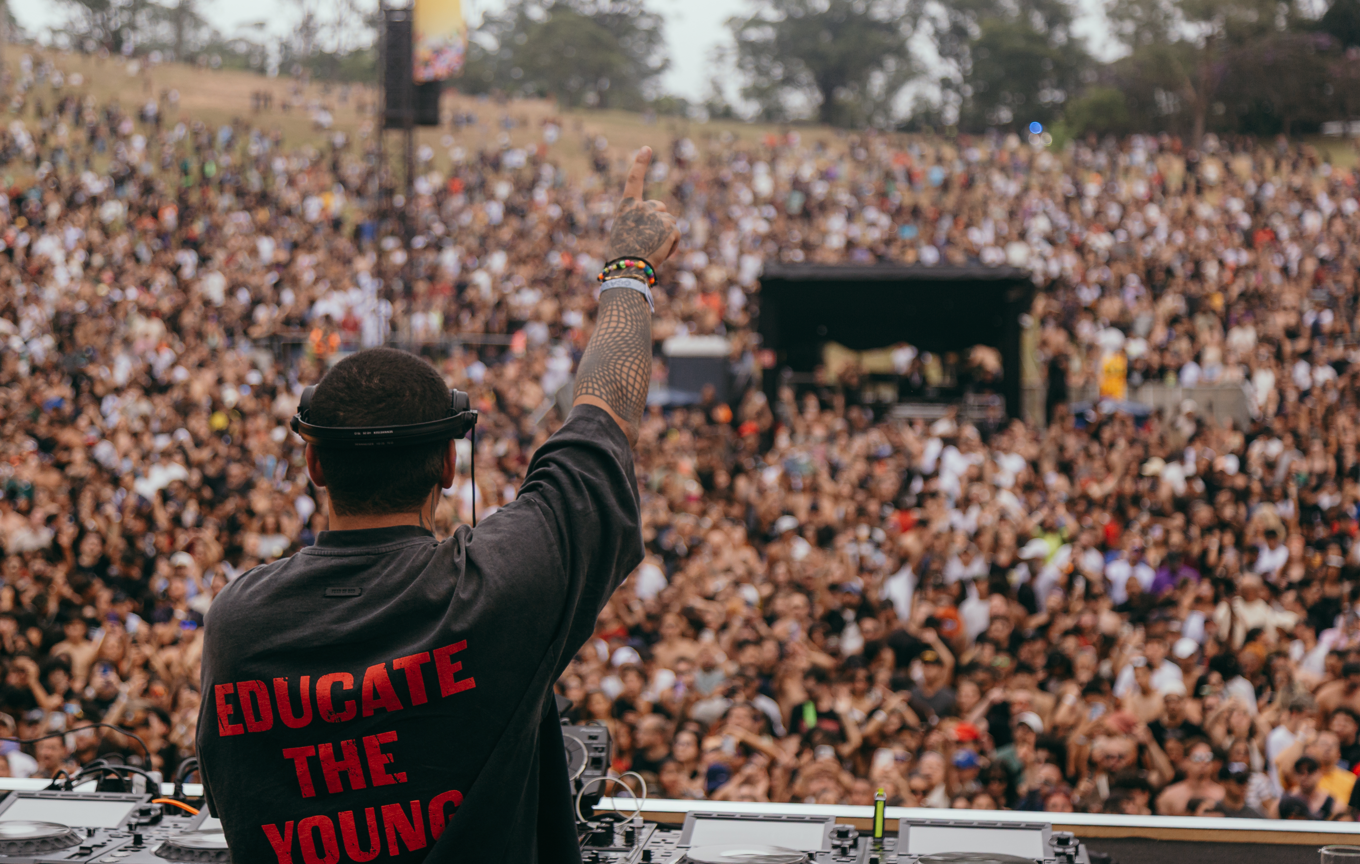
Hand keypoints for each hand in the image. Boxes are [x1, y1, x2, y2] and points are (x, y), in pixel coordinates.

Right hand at [606, 148, 679, 264]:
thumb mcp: (625, 233)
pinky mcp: (669, 225)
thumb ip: (639, 222)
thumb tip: (663, 224)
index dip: (640, 164)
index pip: (634, 180)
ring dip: (665, 236)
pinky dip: (672, 245)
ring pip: (669, 222)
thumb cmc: (623, 256)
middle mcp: (642, 206)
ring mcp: (656, 214)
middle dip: (659, 220)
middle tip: (648, 240)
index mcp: (627, 207)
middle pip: (660, 207)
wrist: (628, 268)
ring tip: (652, 250)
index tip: (647, 148)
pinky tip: (660, 254)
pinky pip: (676, 234)